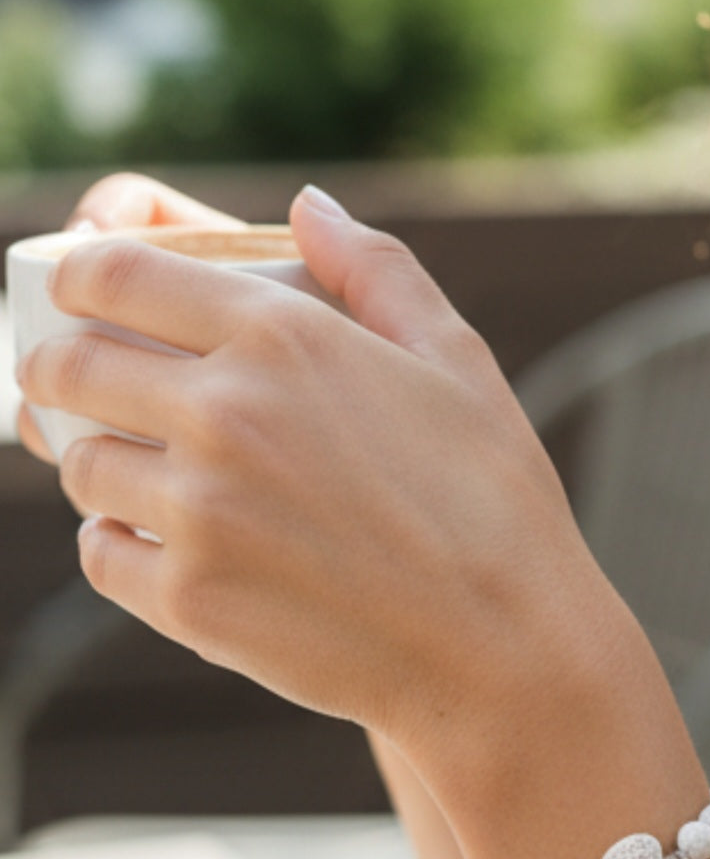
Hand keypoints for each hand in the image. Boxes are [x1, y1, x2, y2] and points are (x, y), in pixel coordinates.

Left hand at [17, 186, 623, 768]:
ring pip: (82, 467)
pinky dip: (118, 546)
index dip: (76, 279)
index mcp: (280, 336)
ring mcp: (199, 513)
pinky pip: (100, 556)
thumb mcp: (457, 362)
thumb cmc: (494, 504)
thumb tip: (307, 208)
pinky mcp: (191, 601)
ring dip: (98, 463)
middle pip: (68, 368)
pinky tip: (163, 546)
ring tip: (139, 476)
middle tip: (73, 388)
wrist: (504, 650)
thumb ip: (376, 270)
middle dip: (56, 370)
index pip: (112, 277)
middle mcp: (223, 414)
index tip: (76, 297)